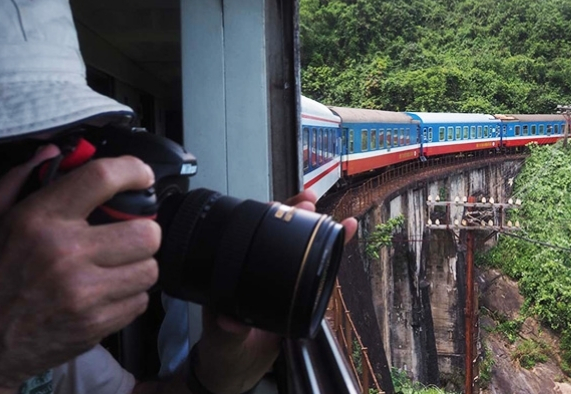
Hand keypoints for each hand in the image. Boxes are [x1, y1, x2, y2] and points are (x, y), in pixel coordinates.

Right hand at [0, 147, 160, 390]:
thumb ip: (14, 182)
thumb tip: (51, 154)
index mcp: (36, 221)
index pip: (102, 179)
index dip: (132, 170)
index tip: (140, 175)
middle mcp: (65, 255)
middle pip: (146, 232)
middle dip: (141, 229)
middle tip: (126, 233)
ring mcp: (82, 294)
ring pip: (149, 269)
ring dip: (136, 265)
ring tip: (114, 265)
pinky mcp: (92, 325)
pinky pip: (140, 302)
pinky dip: (129, 296)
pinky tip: (104, 292)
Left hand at [194, 190, 356, 393]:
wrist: (239, 368)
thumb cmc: (223, 350)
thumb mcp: (222, 339)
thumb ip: (226, 330)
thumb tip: (230, 319)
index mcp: (236, 272)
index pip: (251, 234)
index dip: (265, 216)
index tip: (277, 205)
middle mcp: (259, 269)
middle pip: (280, 232)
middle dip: (296, 212)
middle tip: (307, 202)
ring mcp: (281, 278)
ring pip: (302, 245)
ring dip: (317, 225)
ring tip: (328, 212)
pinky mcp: (300, 291)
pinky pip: (319, 268)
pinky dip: (335, 248)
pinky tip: (348, 230)